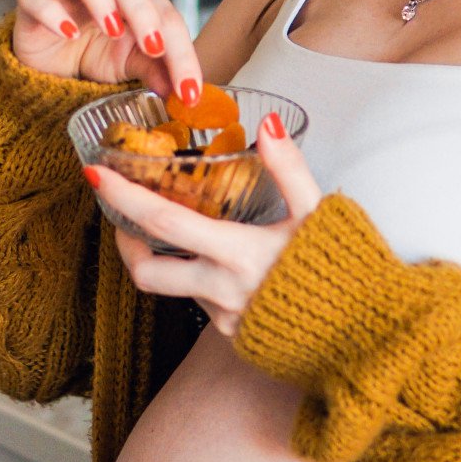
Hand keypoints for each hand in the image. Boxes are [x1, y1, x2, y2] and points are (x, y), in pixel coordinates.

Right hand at [13, 0, 201, 99]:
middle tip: (153, 47)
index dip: (181, 51)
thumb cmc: (94, 58)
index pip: (163, 11)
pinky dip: (50, 11)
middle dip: (140, 6)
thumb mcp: (132, 68)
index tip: (188, 89)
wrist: (49, 73)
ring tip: (111, 28)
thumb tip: (184, 92)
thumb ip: (157, 72)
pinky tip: (68, 34)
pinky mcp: (29, 11)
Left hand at [85, 111, 321, 336]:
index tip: (97, 174)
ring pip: (175, 288)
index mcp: (239, 254)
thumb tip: (267, 125)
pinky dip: (199, 281)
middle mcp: (222, 291)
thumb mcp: (319, 213)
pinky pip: (201, 305)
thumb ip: (290, 168)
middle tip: (122, 215)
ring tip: (176, 231)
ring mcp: (225, 319)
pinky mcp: (233, 336)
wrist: (364, 335)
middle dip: (125, 241)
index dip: (125, 198)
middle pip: (148, 271)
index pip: (165, 222)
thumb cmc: (344, 270)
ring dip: (168, 260)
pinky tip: (218, 264)